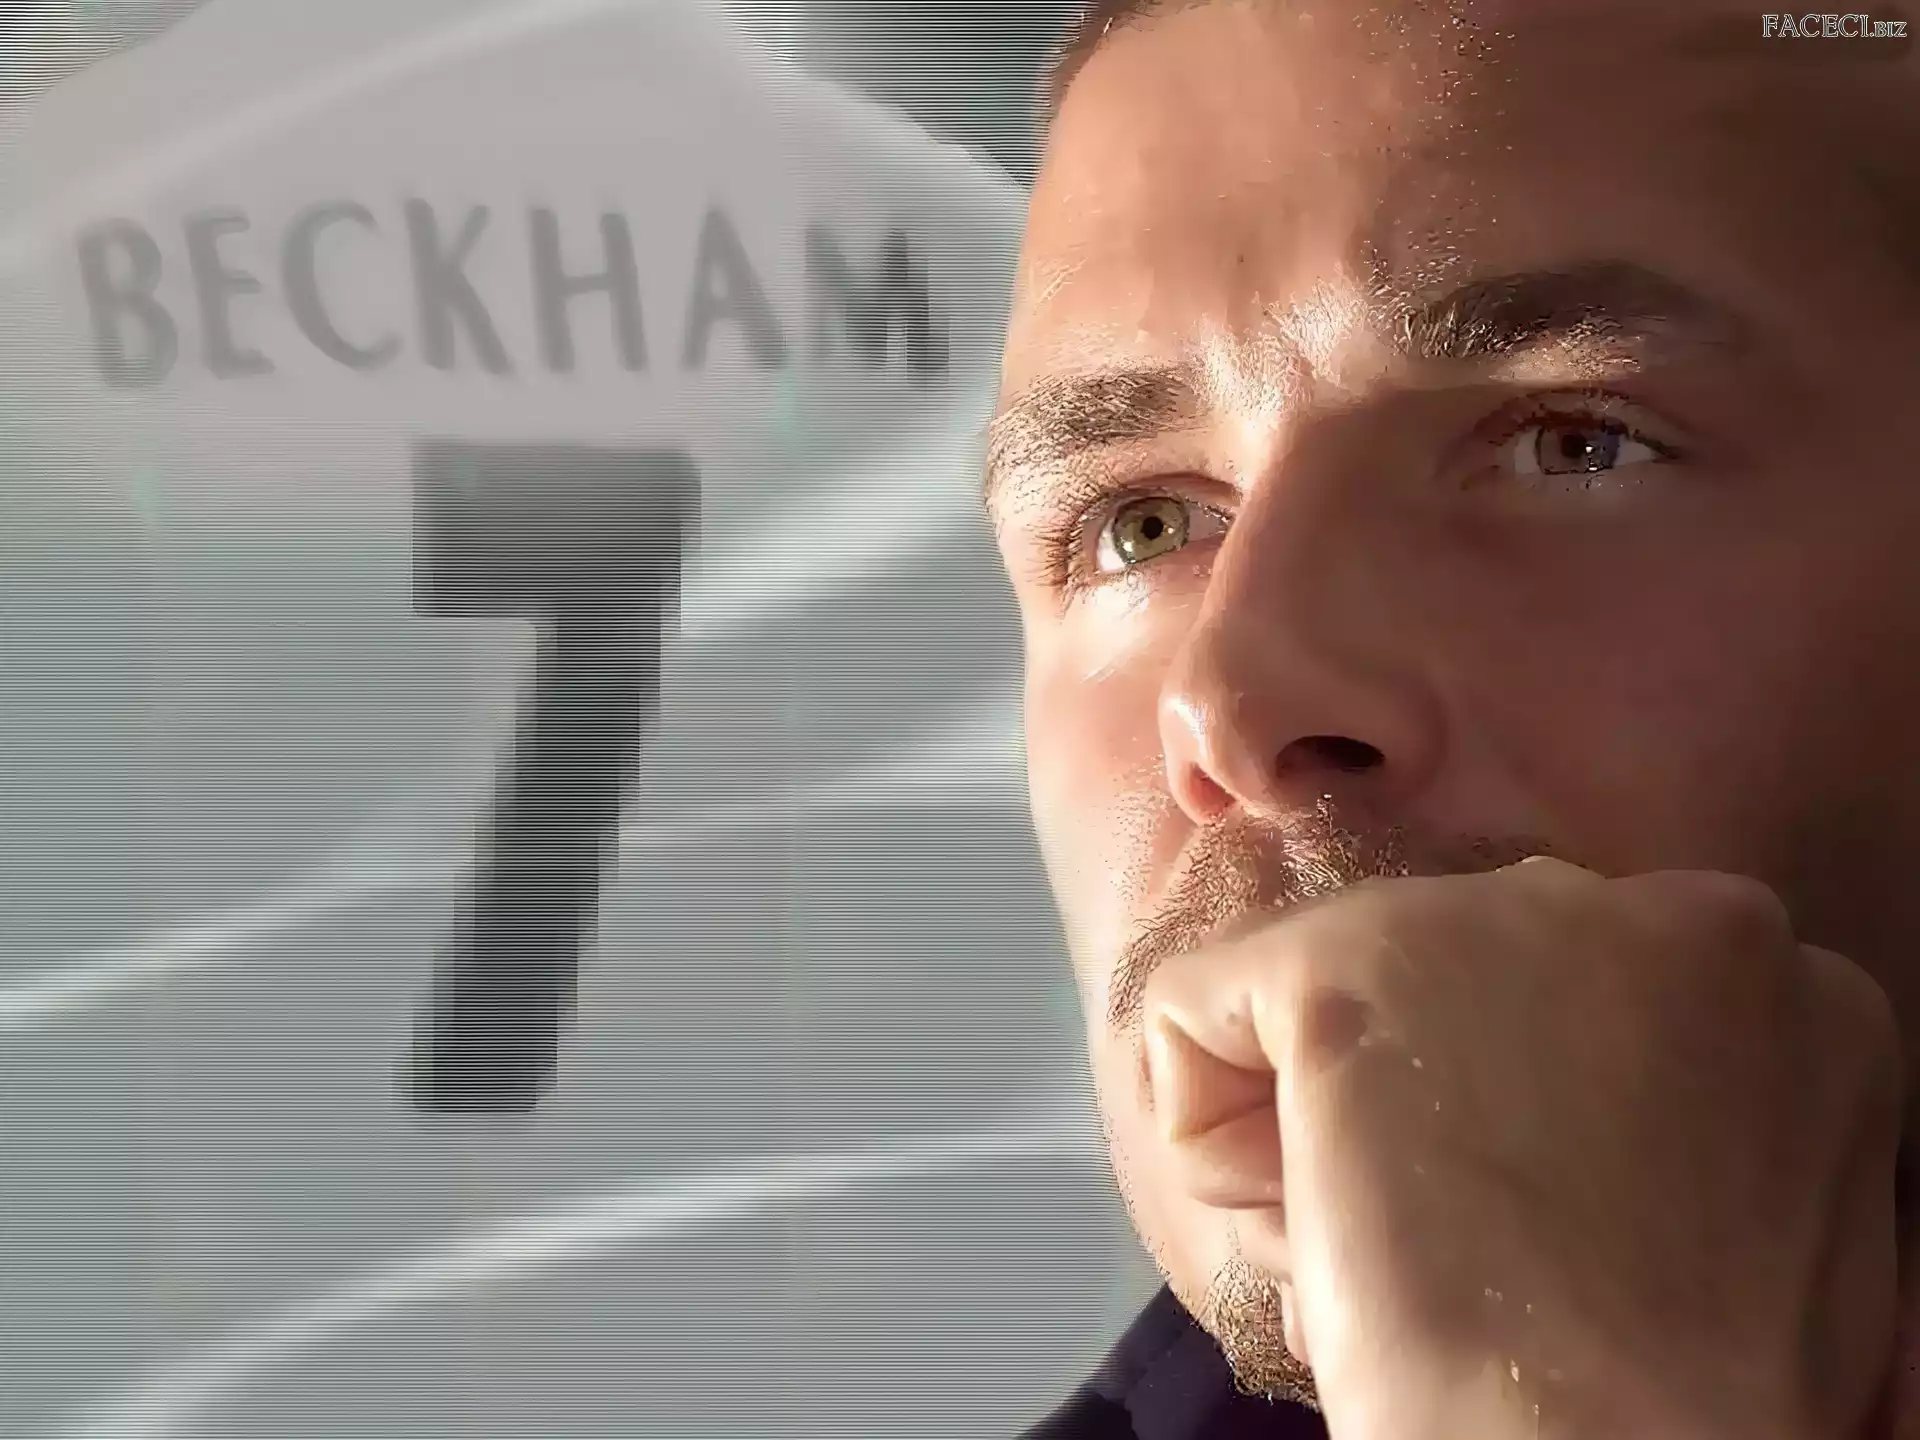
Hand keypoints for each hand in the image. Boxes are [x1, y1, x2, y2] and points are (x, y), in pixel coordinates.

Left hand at [1141, 859, 1903, 1439]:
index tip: (1534, 1214)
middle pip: (1442, 976)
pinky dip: (1207, 1131)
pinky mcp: (1350, 954)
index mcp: (1745, 965)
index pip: (1553, 988)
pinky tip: (1309, 1221)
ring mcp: (1496, 912)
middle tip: (1463, 1235)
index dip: (1514, 1116)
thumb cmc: (1673, 1370)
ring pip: (1326, 990)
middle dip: (1421, 1097)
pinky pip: (1193, 1012)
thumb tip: (1505, 1070)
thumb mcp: (1719, 1172)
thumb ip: (1638, 1075)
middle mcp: (1642, 901)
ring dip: (1326, 1120)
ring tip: (1399, 1241)